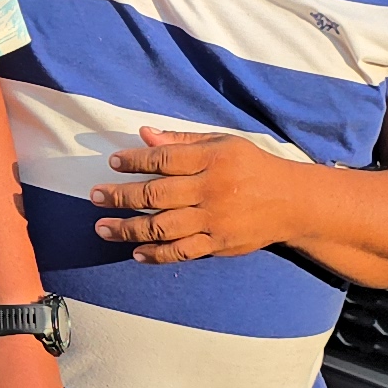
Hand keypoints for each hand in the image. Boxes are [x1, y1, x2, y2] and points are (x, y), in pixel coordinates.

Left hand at [89, 129, 314, 263]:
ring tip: (102, 227)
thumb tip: (144, 134)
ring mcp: (214, 220)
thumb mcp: (223, 143)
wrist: (292, 202)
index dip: (134, 160)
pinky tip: (135, 252)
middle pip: (156, 193)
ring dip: (128, 229)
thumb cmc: (251, 166)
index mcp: (213, 159)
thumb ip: (182, 140)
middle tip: (95, 196)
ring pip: (163, 227)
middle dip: (120, 195)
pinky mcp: (219, 244)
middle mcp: (212, 190)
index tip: (113, 162)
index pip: (164, 159)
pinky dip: (156, 254)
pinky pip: (182, 252)